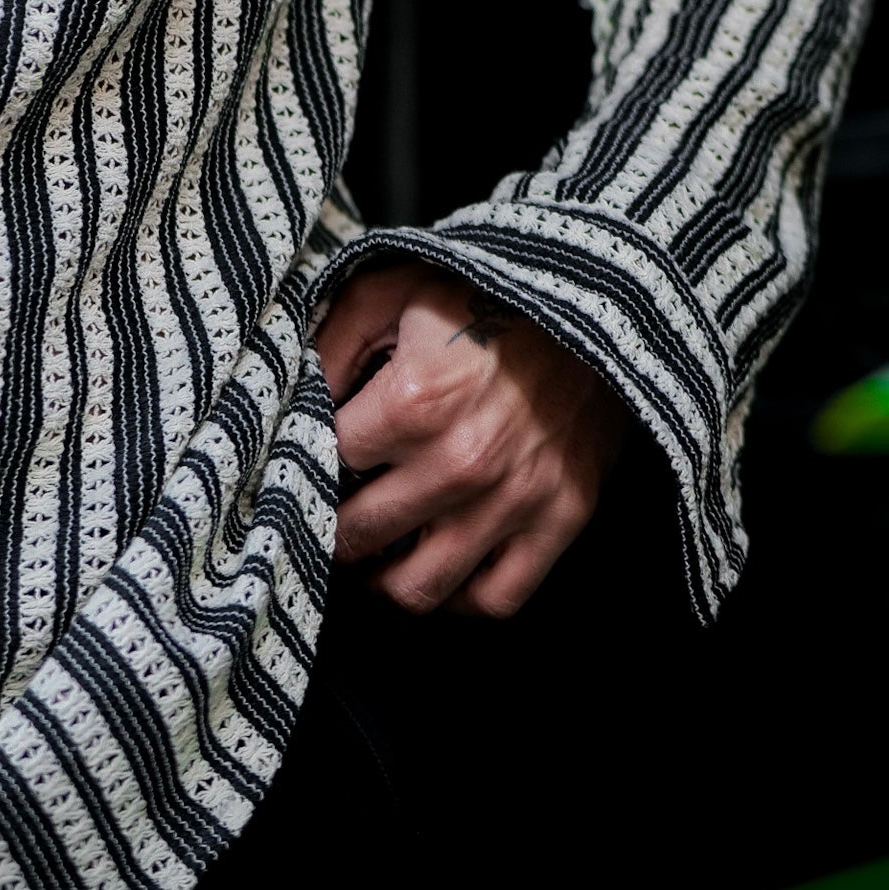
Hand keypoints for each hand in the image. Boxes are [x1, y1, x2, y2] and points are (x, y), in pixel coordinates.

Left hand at [315, 258, 628, 616]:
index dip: (304, 467)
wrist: (595, 297)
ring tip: (374, 556)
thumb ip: (330, 346)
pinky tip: (442, 568)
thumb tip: (293, 402)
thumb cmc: (486, 293)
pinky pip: (497, 598)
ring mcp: (515, 498)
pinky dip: (461, 597)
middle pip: (360, 536)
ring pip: (419, 588)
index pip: (323, 468)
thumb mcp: (391, 291)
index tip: (303, 467)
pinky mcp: (562, 515)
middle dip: (332, 530)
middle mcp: (460, 463)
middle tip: (328, 517)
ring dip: (384, 580)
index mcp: (413, 403)